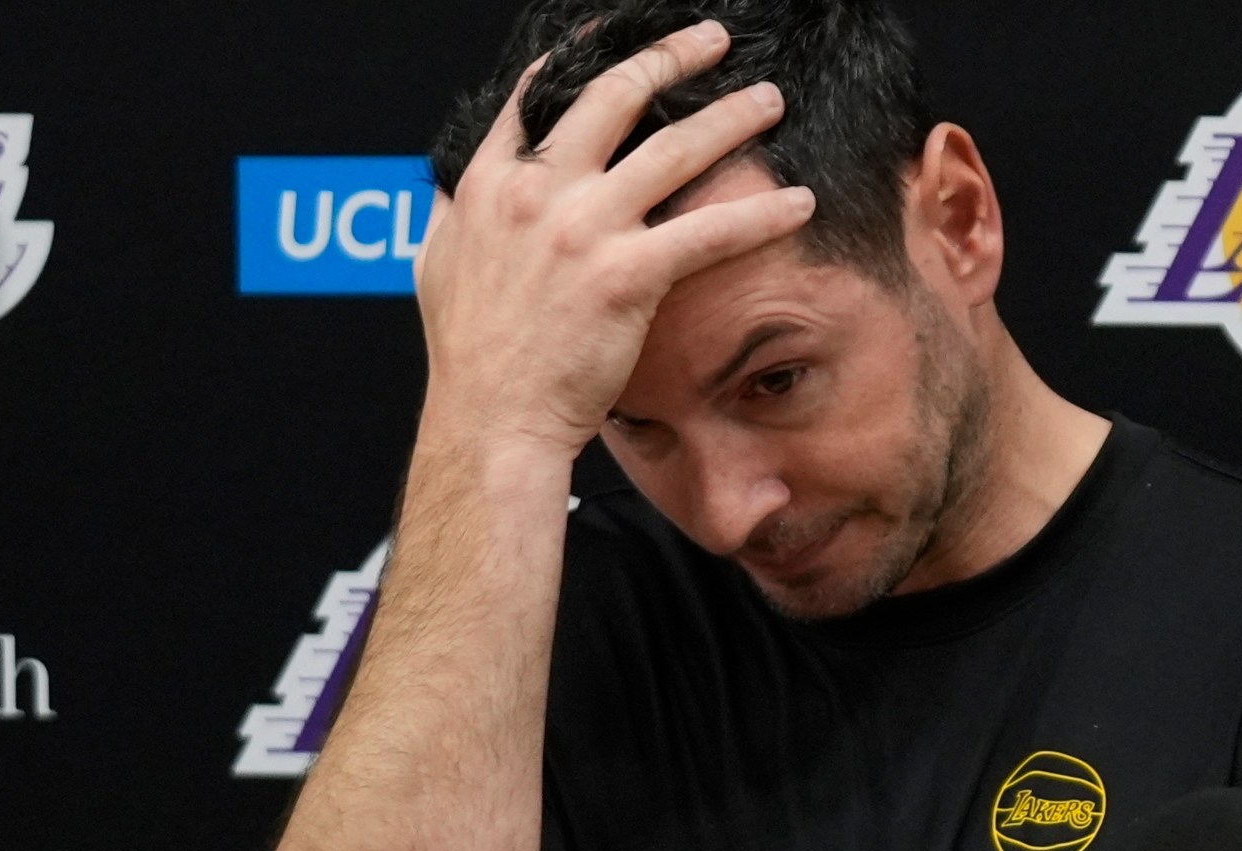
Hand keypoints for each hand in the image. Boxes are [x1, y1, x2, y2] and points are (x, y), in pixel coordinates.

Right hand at [415, 18, 815, 458]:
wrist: (492, 421)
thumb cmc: (471, 356)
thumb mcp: (439, 263)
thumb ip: (456, 211)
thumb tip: (461, 184)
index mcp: (489, 182)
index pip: (540, 95)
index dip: (585, 55)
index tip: (621, 34)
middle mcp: (537, 192)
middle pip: (615, 95)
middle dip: (672, 57)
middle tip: (714, 40)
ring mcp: (583, 228)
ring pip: (674, 149)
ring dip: (731, 117)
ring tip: (770, 100)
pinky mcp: (627, 274)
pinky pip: (709, 231)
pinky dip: (761, 215)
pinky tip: (801, 204)